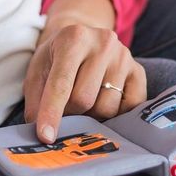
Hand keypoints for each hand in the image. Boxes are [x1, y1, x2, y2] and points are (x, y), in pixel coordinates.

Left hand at [23, 23, 146, 142]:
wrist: (83, 40)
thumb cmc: (57, 59)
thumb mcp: (37, 72)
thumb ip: (36, 102)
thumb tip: (43, 136)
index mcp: (74, 38)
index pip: (61, 84)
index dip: (51, 113)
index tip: (46, 137)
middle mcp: (103, 43)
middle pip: (84, 99)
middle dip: (71, 113)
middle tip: (66, 108)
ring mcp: (124, 57)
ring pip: (107, 108)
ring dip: (92, 115)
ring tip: (87, 101)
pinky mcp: (138, 71)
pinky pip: (129, 109)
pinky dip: (115, 116)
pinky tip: (104, 103)